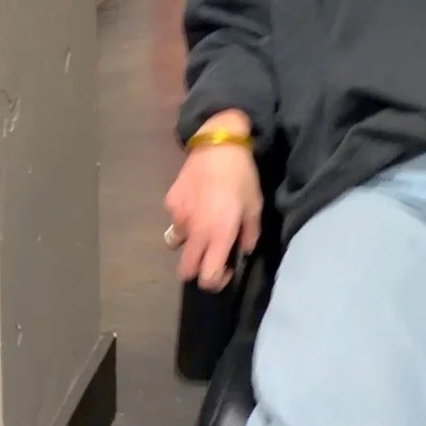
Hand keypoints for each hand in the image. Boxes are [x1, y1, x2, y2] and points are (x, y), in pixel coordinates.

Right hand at [165, 144, 262, 290]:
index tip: (227, 269)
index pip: (207, 278)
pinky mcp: (170, 201)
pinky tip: (196, 201)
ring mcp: (178, 217)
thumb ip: (250, 234)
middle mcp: (195, 232)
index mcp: (218, 235)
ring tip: (202, 224)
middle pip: (185, 271)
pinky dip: (184, 217)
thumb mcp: (255, 206)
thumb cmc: (242, 176)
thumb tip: (243, 251)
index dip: (217, 281)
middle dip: (197, 270)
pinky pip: (175, 218)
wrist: (219, 144)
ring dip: (189, 241)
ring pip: (176, 244)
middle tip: (210, 256)